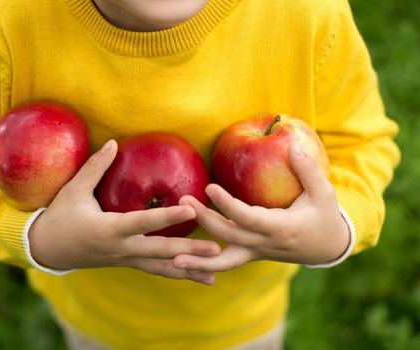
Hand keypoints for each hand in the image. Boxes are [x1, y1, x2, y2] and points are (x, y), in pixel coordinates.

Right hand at [29, 140, 219, 284]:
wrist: (48, 249)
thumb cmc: (60, 216)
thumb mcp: (74, 190)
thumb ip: (96, 167)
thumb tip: (114, 143)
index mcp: (108, 229)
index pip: (143, 222)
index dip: (167, 217)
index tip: (191, 209)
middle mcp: (120, 249)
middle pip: (160, 252)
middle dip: (189, 251)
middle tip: (216, 249)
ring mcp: (124, 259)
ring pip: (160, 268)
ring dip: (188, 269)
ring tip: (215, 273)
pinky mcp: (127, 263)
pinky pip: (155, 270)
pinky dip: (176, 273)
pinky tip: (196, 275)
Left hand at [174, 144, 349, 271]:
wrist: (327, 248)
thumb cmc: (325, 217)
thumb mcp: (324, 194)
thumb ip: (308, 171)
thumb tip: (292, 146)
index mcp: (281, 229)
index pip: (249, 218)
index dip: (228, 205)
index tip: (210, 187)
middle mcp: (265, 244)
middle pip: (228, 235)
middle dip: (204, 219)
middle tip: (182, 200)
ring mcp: (255, 253)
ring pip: (223, 261)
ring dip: (198, 258)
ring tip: (172, 255)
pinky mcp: (249, 254)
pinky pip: (224, 262)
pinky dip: (204, 265)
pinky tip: (182, 261)